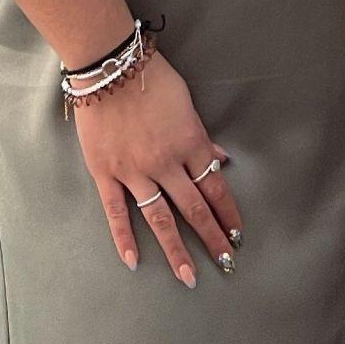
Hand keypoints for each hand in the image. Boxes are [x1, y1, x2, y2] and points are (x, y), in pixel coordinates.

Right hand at [73, 51, 241, 287]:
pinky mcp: (106, 173)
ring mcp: (134, 171)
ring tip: (189, 276)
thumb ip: (201, 136)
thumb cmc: (151, 78)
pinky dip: (124, 239)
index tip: (238, 234)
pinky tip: (134, 262)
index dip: (228, 212)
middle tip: (226, 263)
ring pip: (160, 218)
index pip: (215, 186)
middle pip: (194, 208)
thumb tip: (219, 160)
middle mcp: (166, 162)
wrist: (109, 67)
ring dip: (176, 249)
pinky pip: (116, 212)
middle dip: (212, 237)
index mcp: (190, 142)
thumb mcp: (186, 102)